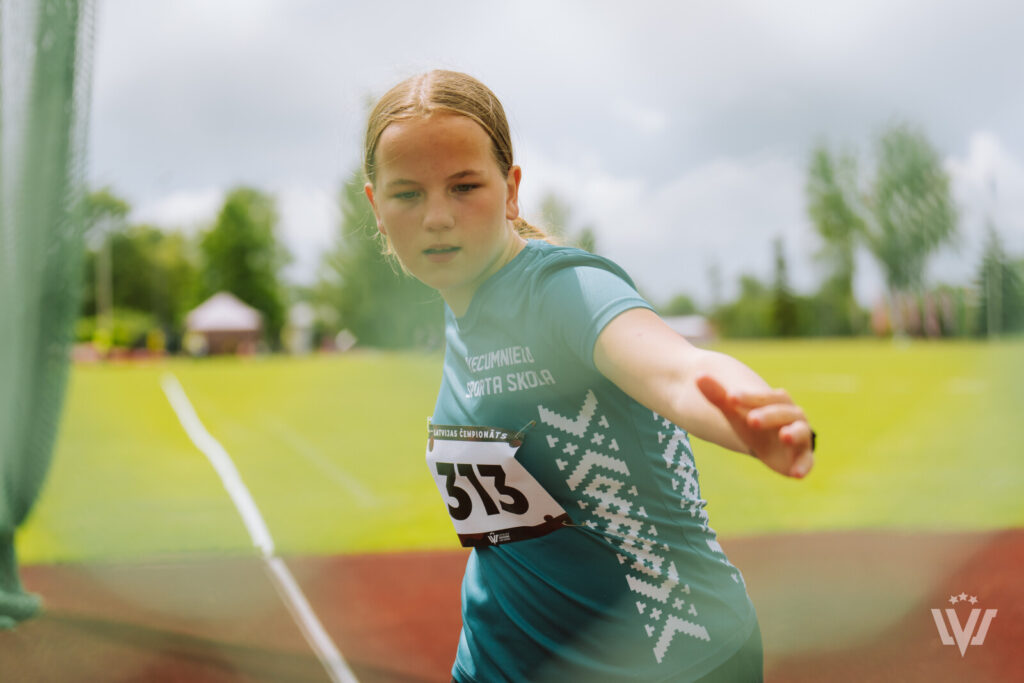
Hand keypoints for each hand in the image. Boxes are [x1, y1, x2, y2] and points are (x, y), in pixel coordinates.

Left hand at [696, 375, 813, 478]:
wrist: (764, 439)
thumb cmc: (749, 420)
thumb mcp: (733, 410)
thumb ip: (718, 395)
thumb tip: (698, 376)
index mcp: (777, 400)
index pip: (765, 396)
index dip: (750, 397)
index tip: (731, 397)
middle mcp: (793, 416)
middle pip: (785, 412)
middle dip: (769, 415)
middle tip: (751, 420)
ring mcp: (800, 436)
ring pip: (802, 432)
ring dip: (795, 433)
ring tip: (784, 436)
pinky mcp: (802, 458)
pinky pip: (808, 461)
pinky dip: (804, 466)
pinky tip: (796, 474)